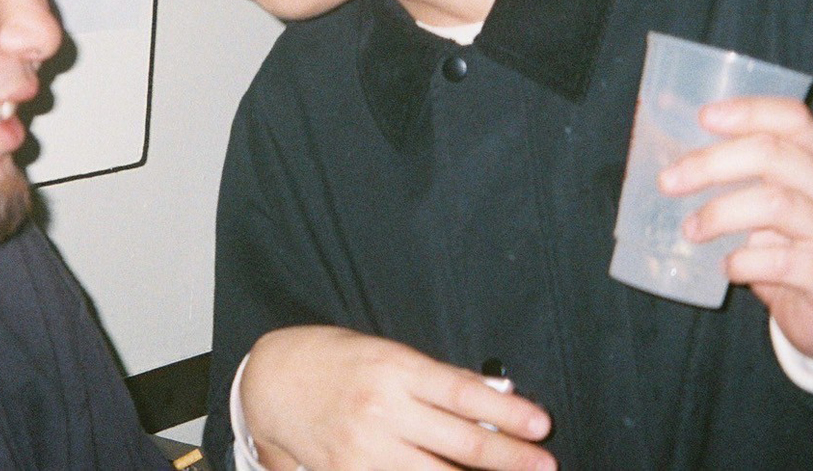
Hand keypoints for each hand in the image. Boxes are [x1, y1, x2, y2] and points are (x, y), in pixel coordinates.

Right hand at [240, 325, 554, 470]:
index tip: (540, 425)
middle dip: (509, 457)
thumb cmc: (330, 359)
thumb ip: (432, 379)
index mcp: (394, 366)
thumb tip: (489, 399)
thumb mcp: (384, 353)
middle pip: (460, 440)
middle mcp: (382, 407)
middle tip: (544, 464)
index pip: (463, 393)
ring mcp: (365, 446)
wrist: (269, 380)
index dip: (507, 412)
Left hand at [659, 96, 812, 368]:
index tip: (703, 118)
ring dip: (720, 214)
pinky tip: (725, 266)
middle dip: (711, 164)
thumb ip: (733, 175)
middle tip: (669, 182)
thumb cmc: (784, 243)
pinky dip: (743, 261)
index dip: (748, 111)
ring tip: (690, 230)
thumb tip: (664, 147)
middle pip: (774, 155)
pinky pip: (783, 261)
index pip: (793, 117)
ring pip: (775, 204)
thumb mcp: (763, 200)